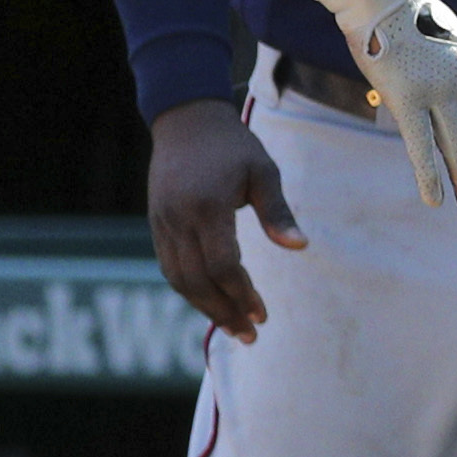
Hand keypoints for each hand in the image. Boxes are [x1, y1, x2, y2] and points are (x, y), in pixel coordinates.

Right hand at [146, 99, 303, 345]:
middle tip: (250, 335)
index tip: (263, 314)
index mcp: (208, 206)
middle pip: (197, 280)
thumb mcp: (264, 171)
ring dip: (205, 307)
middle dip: (224, 312)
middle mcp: (178, 220)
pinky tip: (211, 301)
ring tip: (233, 327)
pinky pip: (170, 266)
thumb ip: (278, 212)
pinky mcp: (156, 225)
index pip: (223, 264)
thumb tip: (300, 247)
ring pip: (179, 279)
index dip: (242, 293)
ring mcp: (162, 223)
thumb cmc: (233, 146)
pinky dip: (190, 289)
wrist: (186, 120)